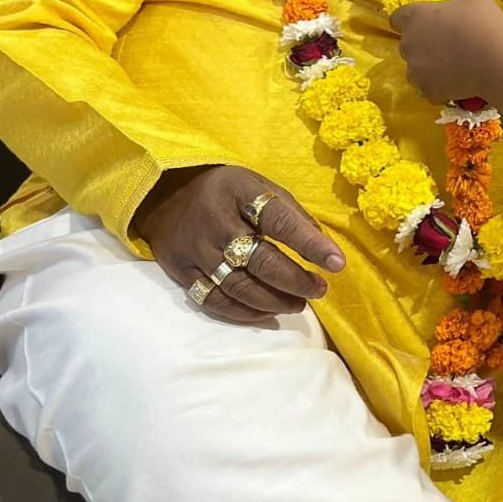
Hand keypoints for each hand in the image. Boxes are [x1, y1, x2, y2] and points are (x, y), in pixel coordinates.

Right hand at [133, 165, 344, 324]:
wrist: (165, 192)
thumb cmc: (226, 192)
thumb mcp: (259, 187)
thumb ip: (292, 215)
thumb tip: (323, 250)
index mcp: (239, 191)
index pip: (279, 220)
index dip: (309, 244)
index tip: (337, 263)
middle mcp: (215, 220)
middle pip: (260, 260)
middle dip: (295, 280)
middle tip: (318, 289)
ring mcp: (194, 248)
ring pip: (238, 286)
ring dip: (274, 301)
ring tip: (299, 304)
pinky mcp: (180, 270)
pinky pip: (213, 300)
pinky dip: (244, 312)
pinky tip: (267, 314)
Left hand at [392, 0, 502, 128]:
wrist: (497, 60)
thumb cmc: (484, 23)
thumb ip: (458, 1)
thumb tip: (460, 7)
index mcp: (415, 16)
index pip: (398, 18)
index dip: (411, 21)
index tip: (426, 24)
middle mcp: (408, 43)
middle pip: (408, 44)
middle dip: (423, 45)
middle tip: (448, 45)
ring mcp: (415, 70)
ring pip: (416, 69)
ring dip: (430, 68)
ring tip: (454, 66)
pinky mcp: (427, 90)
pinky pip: (430, 89)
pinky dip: (441, 87)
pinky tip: (459, 82)